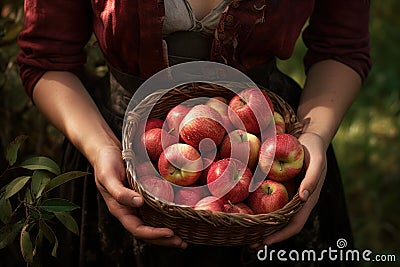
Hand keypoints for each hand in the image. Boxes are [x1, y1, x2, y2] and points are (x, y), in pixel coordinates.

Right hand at [92, 145, 187, 248]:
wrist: (106, 151)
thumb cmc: (105, 163)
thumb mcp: (109, 176)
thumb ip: (120, 192)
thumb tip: (139, 203)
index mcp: (120, 210)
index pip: (138, 229)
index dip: (153, 234)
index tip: (169, 233)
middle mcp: (130, 210)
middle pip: (147, 232)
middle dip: (164, 240)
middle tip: (182, 243)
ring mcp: (137, 205)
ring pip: (153, 224)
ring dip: (167, 233)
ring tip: (184, 237)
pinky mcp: (144, 196)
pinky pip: (156, 211)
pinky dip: (166, 217)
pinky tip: (178, 218)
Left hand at [250, 132, 326, 248]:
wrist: (310, 140)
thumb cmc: (314, 151)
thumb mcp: (317, 162)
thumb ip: (312, 179)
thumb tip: (303, 198)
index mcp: (307, 201)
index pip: (294, 225)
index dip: (280, 235)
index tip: (265, 242)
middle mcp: (296, 202)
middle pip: (281, 225)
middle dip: (267, 236)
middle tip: (249, 244)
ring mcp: (288, 196)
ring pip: (274, 216)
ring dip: (261, 226)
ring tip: (244, 232)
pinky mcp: (280, 188)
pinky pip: (269, 202)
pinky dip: (259, 209)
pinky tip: (245, 210)